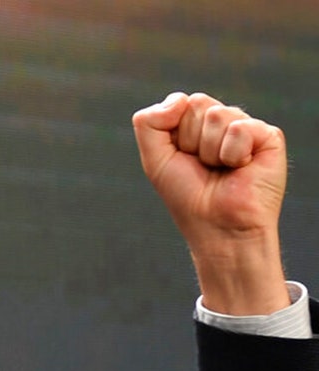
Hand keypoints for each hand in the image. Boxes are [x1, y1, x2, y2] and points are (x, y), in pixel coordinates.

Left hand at [132, 92, 289, 314]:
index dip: (174, 132)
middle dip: (191, 141)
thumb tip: (180, 98)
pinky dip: (232, 154)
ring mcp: (246, 128)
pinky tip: (241, 168)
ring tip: (221, 169)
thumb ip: (149, 123)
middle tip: (203, 166)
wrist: (217, 226)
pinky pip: (240, 128)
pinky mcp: (268, 137)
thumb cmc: (188, 195)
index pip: (180, 102)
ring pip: (217, 115)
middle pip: (198, 104)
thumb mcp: (155, 159)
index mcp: (195, 124)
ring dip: (210, 151)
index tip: (181, 158)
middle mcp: (222, 122)